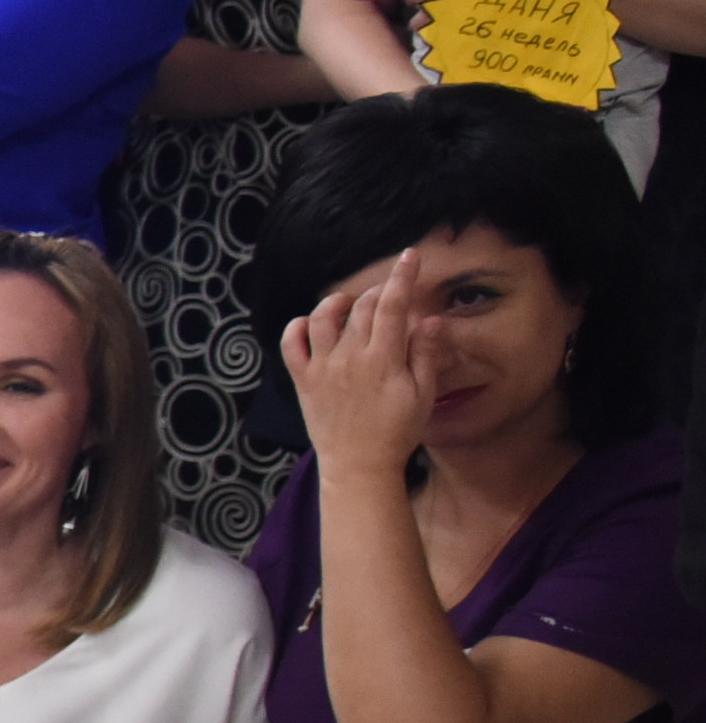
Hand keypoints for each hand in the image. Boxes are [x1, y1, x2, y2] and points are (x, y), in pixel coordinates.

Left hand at [281, 249, 437, 479]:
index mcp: (384, 359)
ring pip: (322, 318)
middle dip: (379, 291)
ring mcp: (323, 367)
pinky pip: (291, 345)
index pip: (393, 306)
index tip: (410, 256)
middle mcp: (350, 357)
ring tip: (350, 303)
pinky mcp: (303, 380)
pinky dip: (296, 328)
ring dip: (337, 302)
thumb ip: (425, 354)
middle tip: (389, 293)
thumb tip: (431, 319)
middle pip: (363, 307)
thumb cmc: (397, 432)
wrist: (359, 465)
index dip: (402, 277)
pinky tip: (309, 324)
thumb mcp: (423, 395)